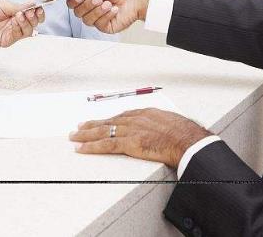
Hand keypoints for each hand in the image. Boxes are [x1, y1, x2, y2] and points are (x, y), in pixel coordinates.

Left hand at [0, 0, 44, 47]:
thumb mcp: (3, 5)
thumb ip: (18, 6)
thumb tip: (33, 3)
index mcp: (15, 12)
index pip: (32, 13)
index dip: (38, 11)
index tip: (38, 8)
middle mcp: (15, 23)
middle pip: (33, 23)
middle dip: (34, 17)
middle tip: (31, 12)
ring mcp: (11, 32)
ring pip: (28, 31)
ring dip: (26, 23)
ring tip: (19, 15)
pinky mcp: (6, 41)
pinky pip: (18, 37)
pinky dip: (18, 29)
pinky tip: (14, 22)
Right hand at [60, 0, 151, 33]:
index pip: (71, 3)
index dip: (74, 1)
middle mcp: (89, 9)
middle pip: (77, 12)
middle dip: (88, 5)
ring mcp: (97, 19)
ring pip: (86, 20)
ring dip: (98, 10)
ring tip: (109, 3)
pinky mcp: (105, 27)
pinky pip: (99, 24)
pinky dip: (107, 15)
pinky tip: (115, 9)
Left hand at [68, 108, 210, 167]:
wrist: (188, 140)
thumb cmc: (185, 134)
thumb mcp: (171, 123)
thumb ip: (159, 126)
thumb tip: (159, 132)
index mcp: (145, 114)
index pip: (121, 117)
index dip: (107, 120)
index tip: (99, 122)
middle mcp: (135, 119)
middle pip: (108, 122)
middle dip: (92, 125)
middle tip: (78, 128)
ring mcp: (131, 131)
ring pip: (103, 132)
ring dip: (86, 135)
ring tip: (74, 137)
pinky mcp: (129, 143)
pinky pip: (106, 145)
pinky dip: (91, 147)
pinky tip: (81, 149)